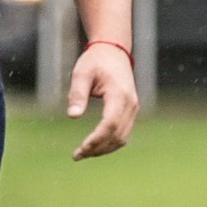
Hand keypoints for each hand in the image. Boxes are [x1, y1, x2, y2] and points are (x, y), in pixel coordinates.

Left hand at [66, 42, 137, 159]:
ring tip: (83, 153)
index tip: (81, 149)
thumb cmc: (95, 61)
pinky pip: (123, 134)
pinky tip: (94, 146)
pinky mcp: (130, 111)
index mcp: (119, 94)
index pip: (110, 123)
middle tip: (77, 155)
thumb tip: (73, 116)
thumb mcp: (81, 73)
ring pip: (121, 138)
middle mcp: (130, 104)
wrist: (113, 51)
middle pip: (117, 135)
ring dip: (103, 149)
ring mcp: (133, 108)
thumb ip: (77, 94)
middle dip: (97, 149)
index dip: (96, 139)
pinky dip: (109, 143)